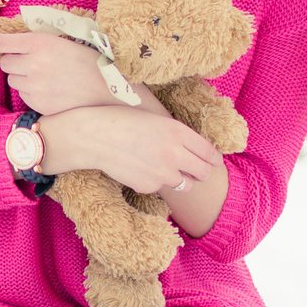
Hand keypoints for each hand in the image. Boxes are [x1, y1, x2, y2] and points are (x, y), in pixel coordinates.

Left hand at [0, 30, 122, 115]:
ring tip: (51, 79)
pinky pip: (25, 96)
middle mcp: (34, 63)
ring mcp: (35, 86)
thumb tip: (18, 43)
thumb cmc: (94, 65)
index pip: (3, 41)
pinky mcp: (38, 104)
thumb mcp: (70, 42)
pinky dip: (33, 93)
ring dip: (25, 78)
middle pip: (6, 63)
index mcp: (43, 43)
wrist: (111, 95)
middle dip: (15, 62)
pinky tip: (54, 92)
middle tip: (37, 63)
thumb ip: (42, 41)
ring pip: (14, 80)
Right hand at [37, 105, 223, 195]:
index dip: (213, 158)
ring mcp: (162, 173)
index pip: (209, 152)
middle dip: (201, 171)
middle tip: (195, 169)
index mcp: (178, 132)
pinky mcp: (148, 186)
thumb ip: (177, 134)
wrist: (93, 136)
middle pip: (203, 172)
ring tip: (166, 170)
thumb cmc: (120, 120)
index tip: (213, 161)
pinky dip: (155, 181)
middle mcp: (174, 154)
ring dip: (180, 179)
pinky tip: (141, 169)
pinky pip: (160, 187)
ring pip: (185, 185)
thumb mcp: (155, 119)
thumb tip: (194, 149)